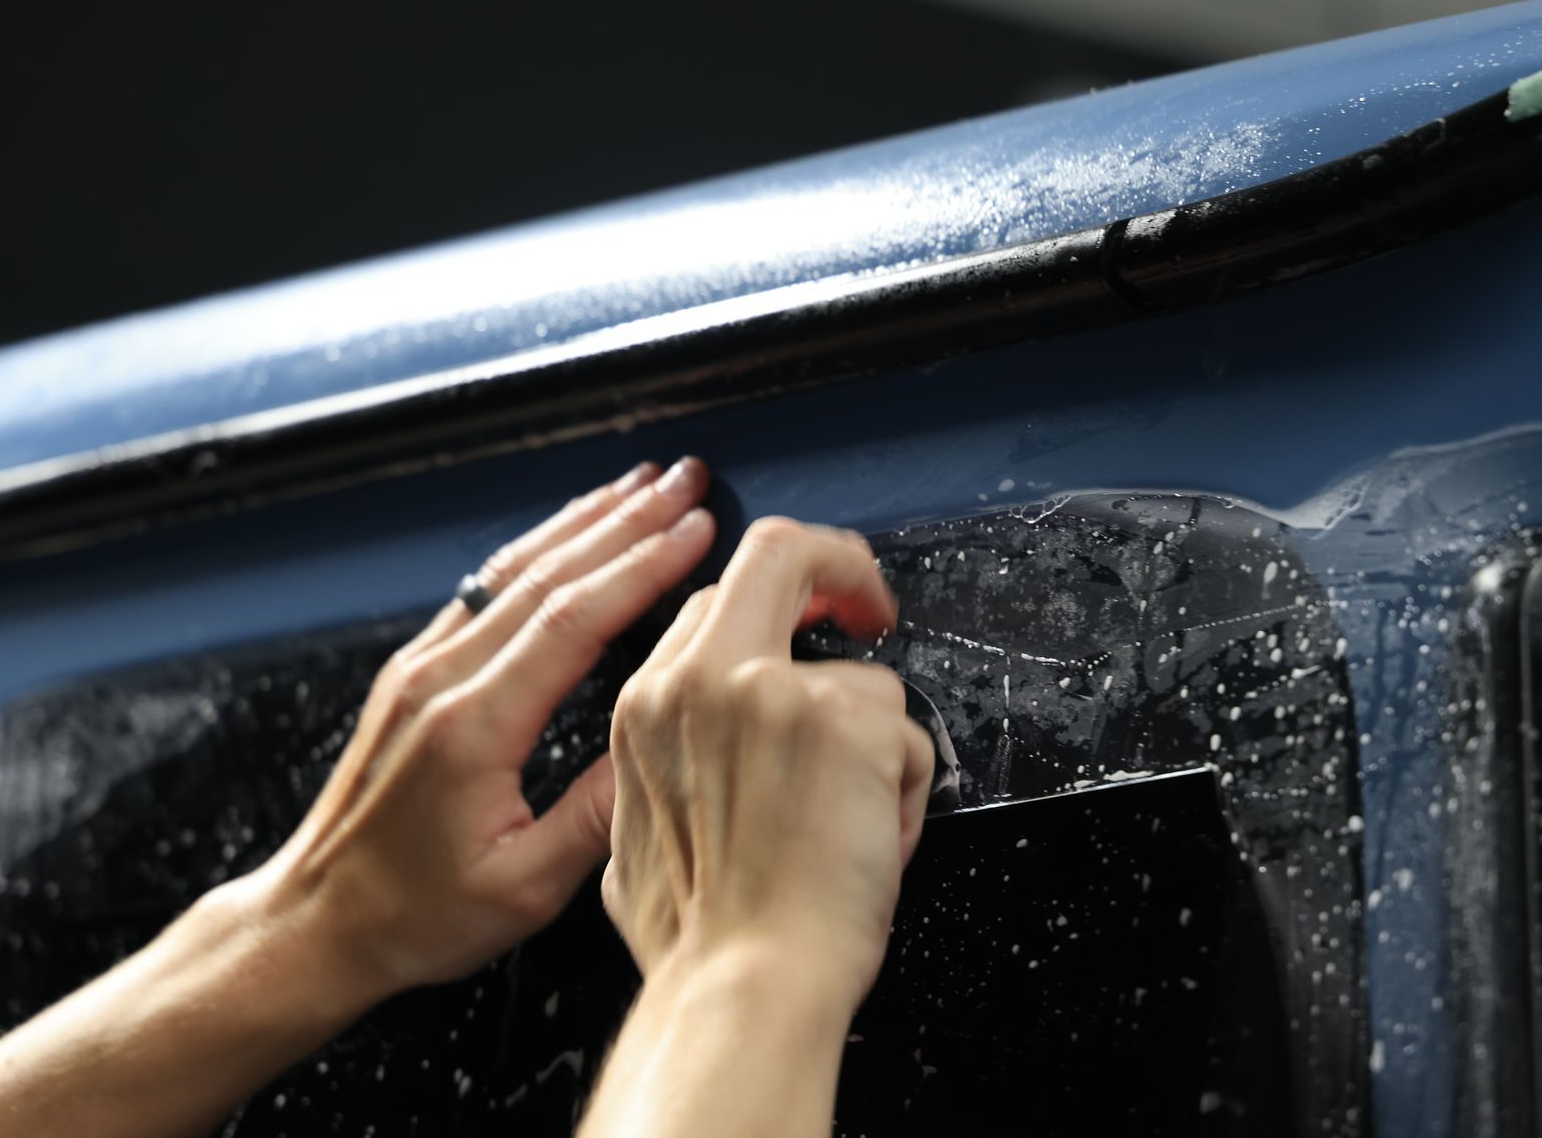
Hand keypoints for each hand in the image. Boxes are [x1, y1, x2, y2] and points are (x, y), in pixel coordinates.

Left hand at [245, 455, 715, 1001]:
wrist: (318, 920)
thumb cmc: (413, 916)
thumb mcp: (523, 887)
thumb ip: (599, 815)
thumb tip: (667, 743)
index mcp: (473, 726)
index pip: (573, 617)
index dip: (642, 566)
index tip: (697, 529)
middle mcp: (441, 680)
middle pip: (547, 573)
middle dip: (627, 520)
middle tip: (687, 480)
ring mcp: (421, 669)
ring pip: (513, 569)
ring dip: (584, 520)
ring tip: (642, 485)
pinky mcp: (413, 673)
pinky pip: (485, 588)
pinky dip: (540, 548)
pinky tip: (571, 531)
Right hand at [602, 516, 934, 1013]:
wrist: (742, 989)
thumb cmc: (702, 942)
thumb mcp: (632, 839)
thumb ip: (666, 771)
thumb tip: (699, 763)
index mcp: (648, 706)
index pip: (716, 598)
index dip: (774, 598)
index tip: (809, 614)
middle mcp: (704, 680)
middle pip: (782, 551)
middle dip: (842, 565)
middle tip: (873, 606)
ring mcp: (778, 693)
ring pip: (864, 681)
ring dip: (877, 756)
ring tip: (853, 836)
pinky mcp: (849, 723)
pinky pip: (909, 739)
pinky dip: (907, 798)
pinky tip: (873, 848)